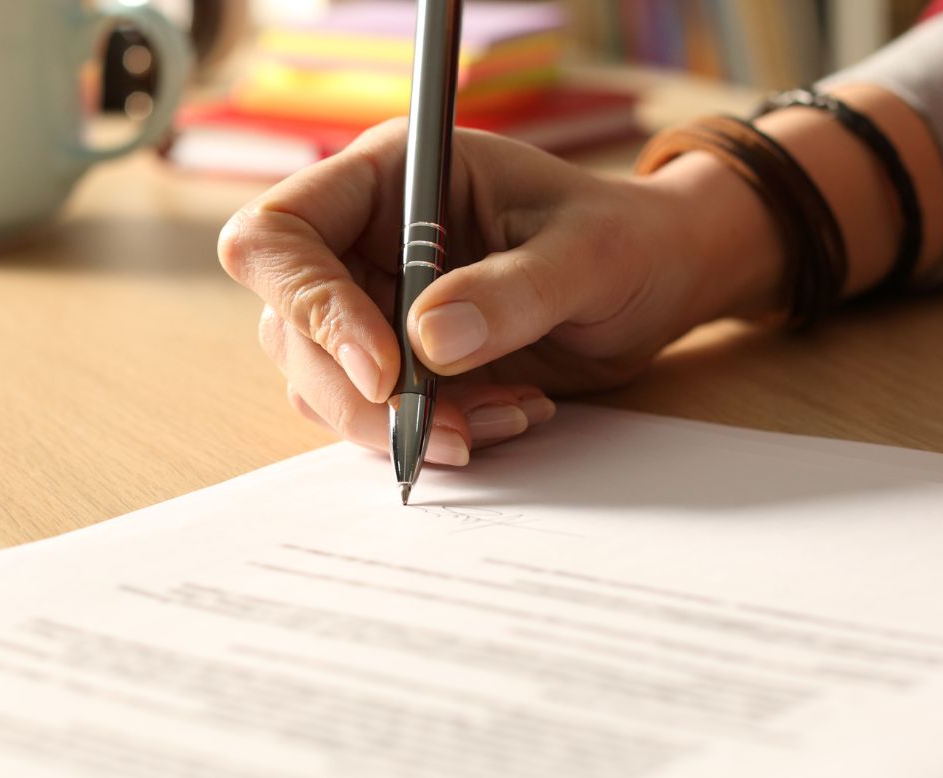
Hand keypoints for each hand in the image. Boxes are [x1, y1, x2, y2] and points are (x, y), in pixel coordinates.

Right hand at [217, 123, 775, 462]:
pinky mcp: (397, 362)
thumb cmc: (628, 240)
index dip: (312, 305)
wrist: (660, 283)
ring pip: (322, 382)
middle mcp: (364, 238)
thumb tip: (426, 342)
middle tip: (451, 432)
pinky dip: (430, 434)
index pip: (282, 234)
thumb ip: (512, 291)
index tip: (386, 370)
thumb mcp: (588, 255)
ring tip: (503, 416)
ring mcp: (373, 303)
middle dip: (362, 395)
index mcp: (390, 177)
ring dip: (402, 423)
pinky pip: (372, 414)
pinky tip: (506, 415)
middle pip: (290, 326)